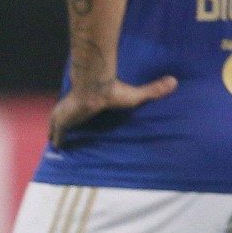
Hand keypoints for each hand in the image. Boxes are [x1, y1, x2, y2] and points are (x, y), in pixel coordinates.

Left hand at [49, 75, 177, 147]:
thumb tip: (175, 81)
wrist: (96, 90)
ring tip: (60, 146)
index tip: (81, 122)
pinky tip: (58, 151)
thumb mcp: (136, 95)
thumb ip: (153, 90)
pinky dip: (57, 142)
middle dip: (65, 124)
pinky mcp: (61, 123)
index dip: (80, 115)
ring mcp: (65, 114)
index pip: (81, 109)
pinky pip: (56, 136)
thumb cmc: (113, 92)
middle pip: (66, 117)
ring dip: (57, 133)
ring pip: (57, 126)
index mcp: (87, 102)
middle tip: (67, 136)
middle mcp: (75, 107)